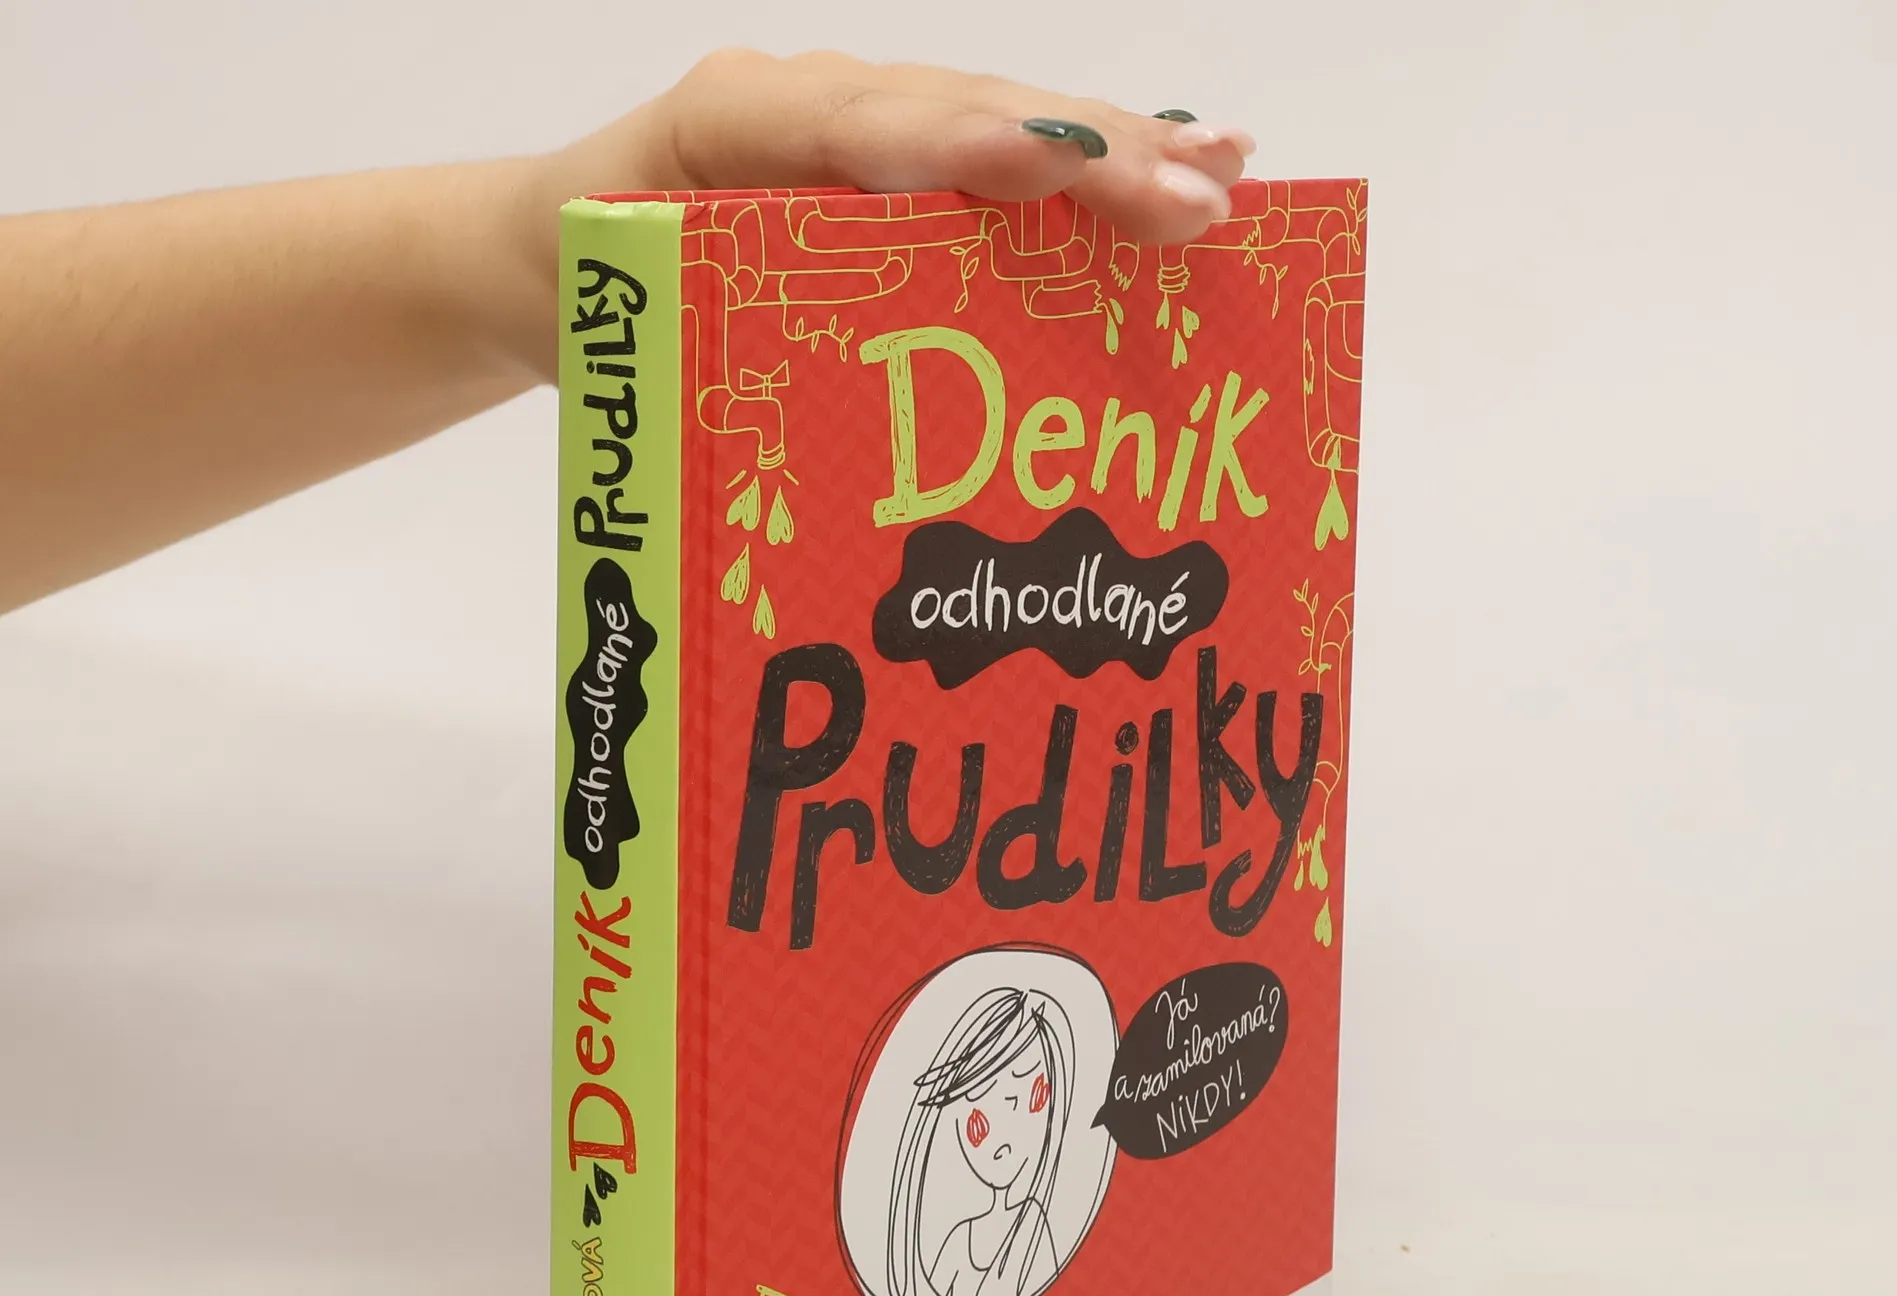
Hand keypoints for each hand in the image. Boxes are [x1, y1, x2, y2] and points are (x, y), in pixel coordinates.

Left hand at [514, 53, 1252, 351]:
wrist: (539, 257)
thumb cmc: (586, 300)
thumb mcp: (622, 324)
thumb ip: (697, 343)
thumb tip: (820, 450)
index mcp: (734, 131)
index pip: (863, 126)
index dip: (962, 144)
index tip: (1051, 163)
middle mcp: (812, 111)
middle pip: (966, 113)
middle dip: (1086, 156)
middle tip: (1198, 200)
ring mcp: (859, 133)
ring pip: (1000, 125)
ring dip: (1114, 153)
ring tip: (1223, 176)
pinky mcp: (889, 170)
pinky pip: (995, 162)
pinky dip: (1084, 171)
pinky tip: (1174, 175)